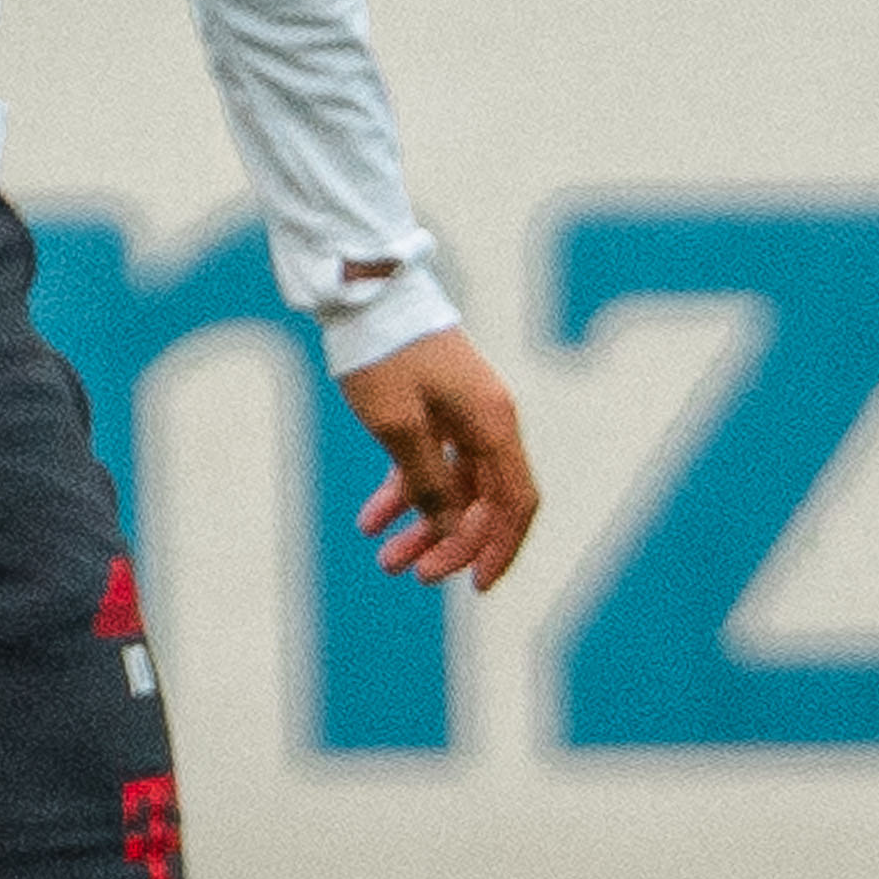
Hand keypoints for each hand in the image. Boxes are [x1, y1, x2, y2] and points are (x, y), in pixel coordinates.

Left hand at [338, 328, 541, 591]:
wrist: (363, 292)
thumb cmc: (385, 355)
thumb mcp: (399, 427)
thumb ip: (428, 482)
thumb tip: (450, 528)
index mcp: (493, 424)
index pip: (514, 502)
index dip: (499, 548)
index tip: (472, 586)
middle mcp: (487, 420)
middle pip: (484, 500)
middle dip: (452, 543)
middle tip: (414, 574)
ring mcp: (462, 413)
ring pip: (453, 485)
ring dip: (423, 524)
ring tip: (384, 559)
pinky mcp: (434, 407)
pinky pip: (429, 462)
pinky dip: (405, 491)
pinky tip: (371, 522)